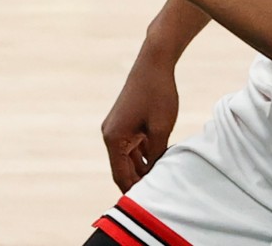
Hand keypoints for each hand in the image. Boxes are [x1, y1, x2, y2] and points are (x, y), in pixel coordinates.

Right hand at [99, 56, 179, 191]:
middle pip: (122, 169)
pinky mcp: (124, 123)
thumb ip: (156, 155)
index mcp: (113, 138)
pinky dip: (143, 157)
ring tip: (162, 182)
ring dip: (142, 170)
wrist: (153, 65)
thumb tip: (155, 175)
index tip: (149, 205)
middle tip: (159, 197)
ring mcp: (115, 128)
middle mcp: (109, 134)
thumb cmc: (157, 95)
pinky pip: (131, 147)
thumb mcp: (160, 130)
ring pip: (128, 159)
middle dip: (139, 182)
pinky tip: (160, 163)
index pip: (121, 175)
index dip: (134, 192)